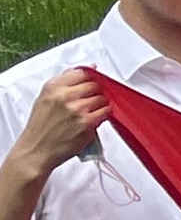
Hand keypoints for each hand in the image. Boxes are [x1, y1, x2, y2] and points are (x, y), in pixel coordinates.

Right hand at [6, 69, 106, 184]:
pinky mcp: (87, 123)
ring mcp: (77, 109)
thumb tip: (89, 68)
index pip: (82, 72)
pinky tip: (93, 119)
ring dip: (100, 104)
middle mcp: (64, 96)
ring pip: (102, 98)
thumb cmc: (40, 128)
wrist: (35, 151)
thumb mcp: (45, 99)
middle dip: (96, 92)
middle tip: (89, 101)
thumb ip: (65, 83)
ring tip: (89, 112)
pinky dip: (103, 115)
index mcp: (52, 87)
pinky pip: (106, 112)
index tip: (91, 83)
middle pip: (95, 84)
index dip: (89, 78)